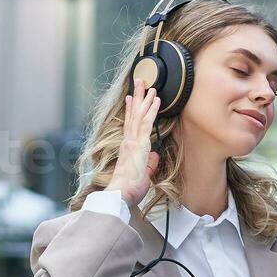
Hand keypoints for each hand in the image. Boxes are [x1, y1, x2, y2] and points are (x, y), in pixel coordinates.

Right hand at [103, 81, 159, 206]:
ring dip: (145, 99)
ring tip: (149, 85)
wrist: (121, 194)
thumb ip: (149, 164)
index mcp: (128, 148)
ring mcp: (133, 141)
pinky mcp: (139, 144)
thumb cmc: (129, 189)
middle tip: (139, 82)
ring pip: (140, 115)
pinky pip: (146, 123)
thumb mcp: (143, 175)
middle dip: (137, 97)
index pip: (130, 125)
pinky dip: (151, 110)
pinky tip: (156, 99)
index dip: (131, 110)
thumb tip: (154, 156)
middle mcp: (129, 142)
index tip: (131, 98)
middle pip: (134, 115)